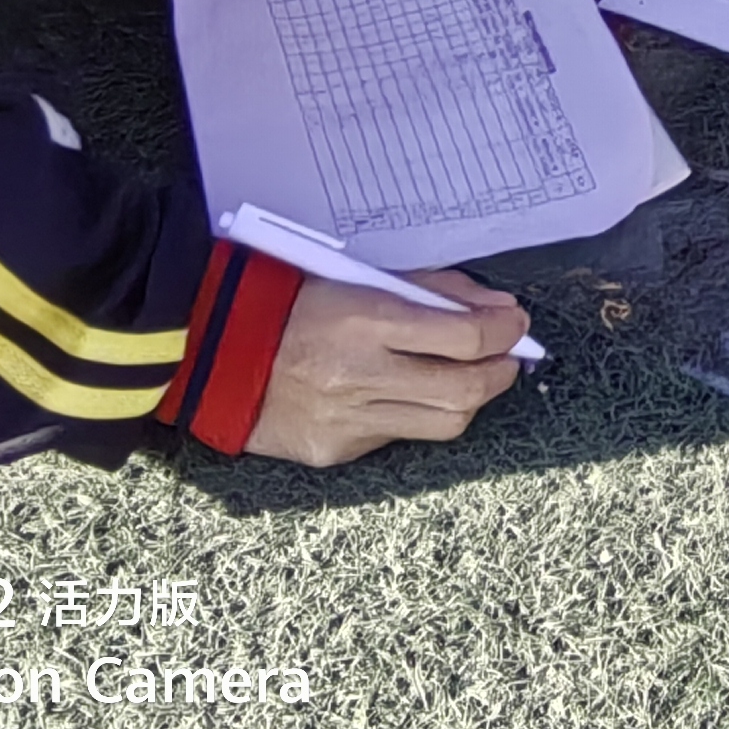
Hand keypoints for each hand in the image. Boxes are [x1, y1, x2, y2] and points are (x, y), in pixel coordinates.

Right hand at [242, 273, 531, 464]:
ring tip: (474, 377)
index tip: (515, 323)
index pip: (465, 338)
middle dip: (500, 372)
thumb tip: (494, 308)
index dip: (504, 331)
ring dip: (470, 398)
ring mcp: (348, 420)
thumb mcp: (361, 277)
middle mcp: (360, 375)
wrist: (214, 353)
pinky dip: (417, 414)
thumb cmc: (291, 304)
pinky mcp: (336, 451)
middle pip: (464, 390)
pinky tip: (412, 393)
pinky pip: (399, 436)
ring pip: (442, 424)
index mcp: (366, 320)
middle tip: (508, 357)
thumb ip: (432, 292)